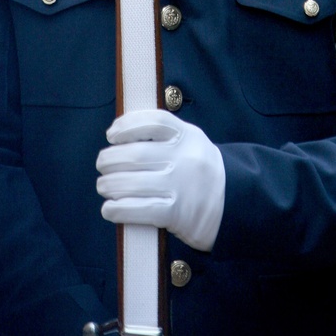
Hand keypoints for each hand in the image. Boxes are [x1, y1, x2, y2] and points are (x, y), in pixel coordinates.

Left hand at [96, 109, 225, 251]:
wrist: (233, 202)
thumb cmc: (200, 170)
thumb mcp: (191, 142)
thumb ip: (164, 136)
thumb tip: (120, 134)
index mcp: (187, 136)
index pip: (153, 122)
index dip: (127, 125)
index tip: (111, 134)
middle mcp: (184, 158)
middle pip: (136, 154)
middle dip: (110, 160)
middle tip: (101, 164)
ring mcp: (180, 186)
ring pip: (132, 183)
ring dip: (109, 185)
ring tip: (103, 186)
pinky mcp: (177, 213)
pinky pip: (140, 210)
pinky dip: (118, 209)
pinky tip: (109, 209)